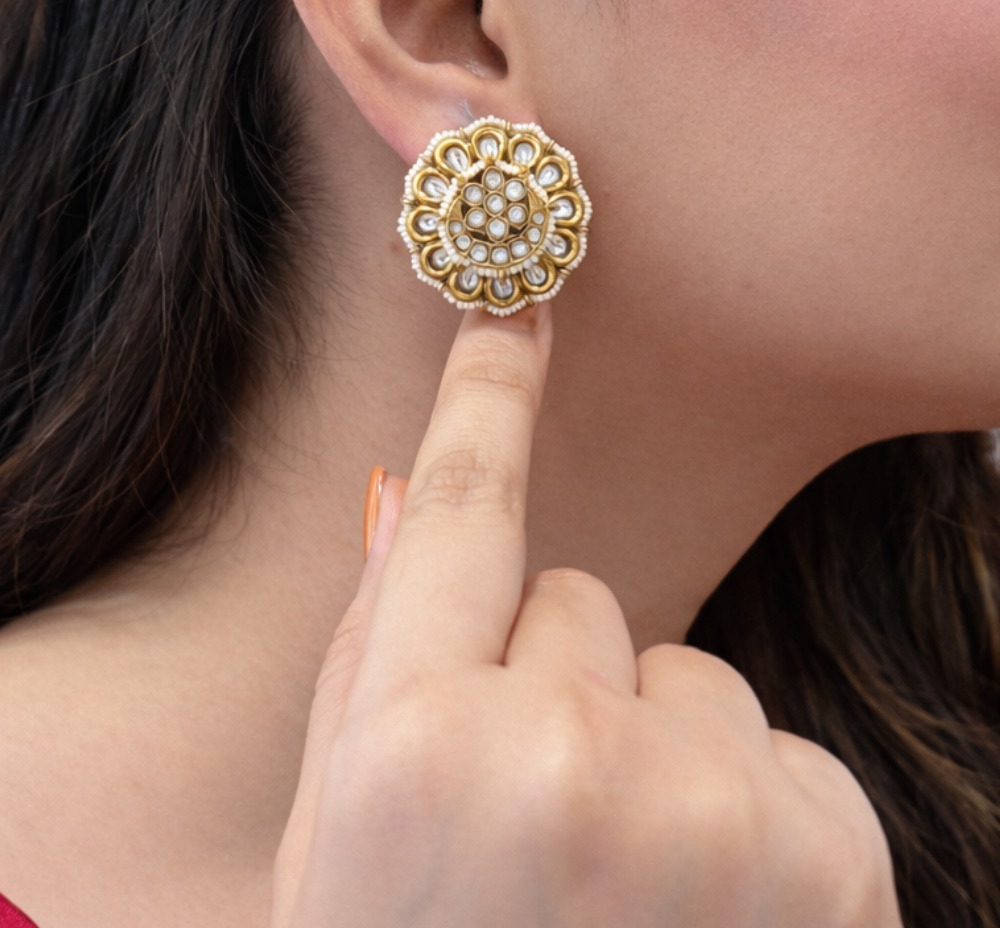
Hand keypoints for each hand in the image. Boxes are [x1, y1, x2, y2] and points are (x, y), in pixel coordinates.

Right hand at [271, 306, 901, 927]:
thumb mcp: (337, 854)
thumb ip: (372, 673)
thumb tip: (416, 501)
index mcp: (410, 758)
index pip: (459, 515)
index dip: (487, 393)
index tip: (517, 298)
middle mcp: (561, 767)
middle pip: (580, 604)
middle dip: (551, 685)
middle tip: (527, 829)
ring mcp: (707, 817)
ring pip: (687, 669)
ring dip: (655, 752)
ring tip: (619, 897)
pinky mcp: (825, 860)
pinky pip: (775, 744)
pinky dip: (746, 812)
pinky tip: (702, 923)